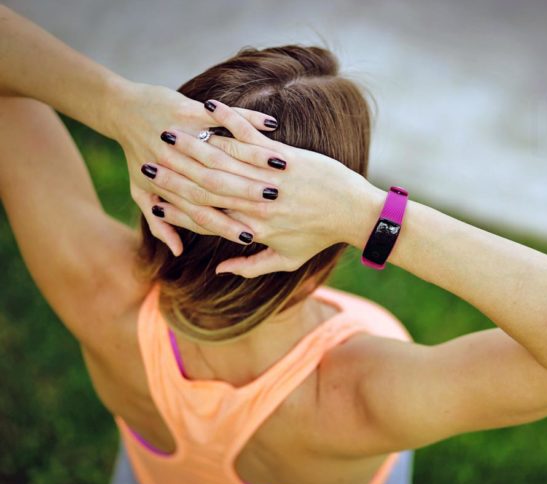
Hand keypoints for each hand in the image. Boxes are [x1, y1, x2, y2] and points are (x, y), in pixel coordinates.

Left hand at [111, 82, 279, 254]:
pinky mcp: (187, 109)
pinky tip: (272, 124)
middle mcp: (175, 162)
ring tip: (283, 167)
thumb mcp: (142, 193)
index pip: (201, 214)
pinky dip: (247, 118)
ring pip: (223, 151)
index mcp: (166, 187)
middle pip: (218, 185)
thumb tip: (177, 251)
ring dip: (254, 157)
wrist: (121, 111)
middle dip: (248, 194)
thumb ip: (159, 225)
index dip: (225, 226)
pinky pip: (221, 116)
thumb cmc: (137, 157)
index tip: (250, 237)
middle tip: (275, 203)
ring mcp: (182, 135)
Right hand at [152, 100, 384, 276]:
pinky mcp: (285, 157)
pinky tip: (211, 107)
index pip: (205, 219)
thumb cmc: (320, 237)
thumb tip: (219, 270)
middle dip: (174, 175)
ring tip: (169, 133)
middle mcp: (256, 204)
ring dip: (193, 144)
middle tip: (148, 162)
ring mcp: (270, 178)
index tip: (153, 203)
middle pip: (206, 187)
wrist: (355, 213)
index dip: (176, 211)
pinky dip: (231, 119)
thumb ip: (250, 267)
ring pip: (224, 159)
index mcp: (253, 228)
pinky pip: (252, 136)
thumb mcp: (286, 259)